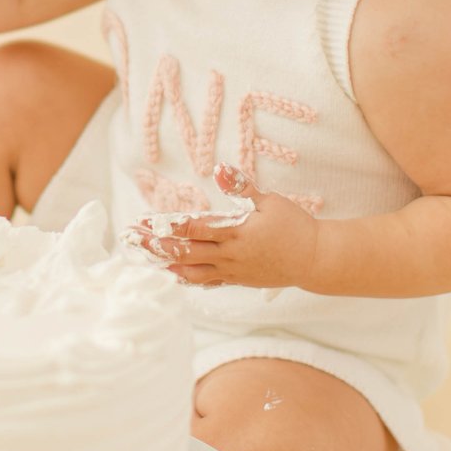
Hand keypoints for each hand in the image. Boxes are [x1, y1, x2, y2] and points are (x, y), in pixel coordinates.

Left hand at [128, 164, 322, 290]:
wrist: (316, 259)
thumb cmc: (295, 226)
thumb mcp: (270, 201)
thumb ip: (241, 187)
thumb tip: (220, 168)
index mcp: (236, 233)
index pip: (193, 229)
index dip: (167, 226)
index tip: (146, 221)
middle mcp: (230, 255)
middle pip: (185, 252)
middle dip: (157, 245)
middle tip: (134, 239)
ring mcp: (233, 270)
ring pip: (192, 271)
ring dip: (168, 264)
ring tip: (147, 259)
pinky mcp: (239, 280)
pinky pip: (208, 281)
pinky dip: (188, 278)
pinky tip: (175, 274)